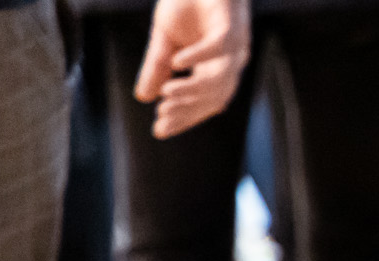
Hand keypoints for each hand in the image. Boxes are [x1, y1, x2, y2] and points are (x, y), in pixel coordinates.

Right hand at [135, 0, 248, 139]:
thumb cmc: (188, 4)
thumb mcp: (166, 39)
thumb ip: (158, 67)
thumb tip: (144, 98)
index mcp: (216, 69)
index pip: (202, 102)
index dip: (183, 117)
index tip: (159, 130)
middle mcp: (229, 63)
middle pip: (213, 97)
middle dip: (187, 111)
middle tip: (163, 119)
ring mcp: (234, 47)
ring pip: (218, 79)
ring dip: (192, 90)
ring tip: (167, 95)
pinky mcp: (231, 26)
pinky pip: (219, 46)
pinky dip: (200, 56)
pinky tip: (178, 63)